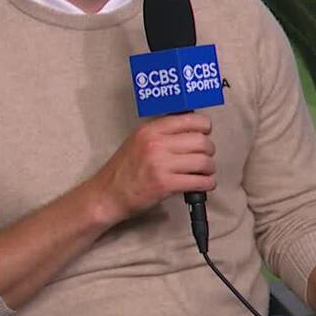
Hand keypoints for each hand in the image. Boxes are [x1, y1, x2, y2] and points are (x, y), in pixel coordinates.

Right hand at [89, 114, 215, 224]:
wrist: (106, 195)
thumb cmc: (124, 170)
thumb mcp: (138, 140)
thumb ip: (162, 132)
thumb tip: (192, 129)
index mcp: (151, 130)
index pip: (191, 120)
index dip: (204, 128)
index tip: (205, 134)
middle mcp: (156, 143)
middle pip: (202, 141)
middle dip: (209, 151)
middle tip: (205, 157)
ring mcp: (161, 164)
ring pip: (204, 162)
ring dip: (209, 169)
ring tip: (204, 173)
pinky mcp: (165, 185)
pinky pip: (200, 182)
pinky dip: (207, 184)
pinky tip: (203, 184)